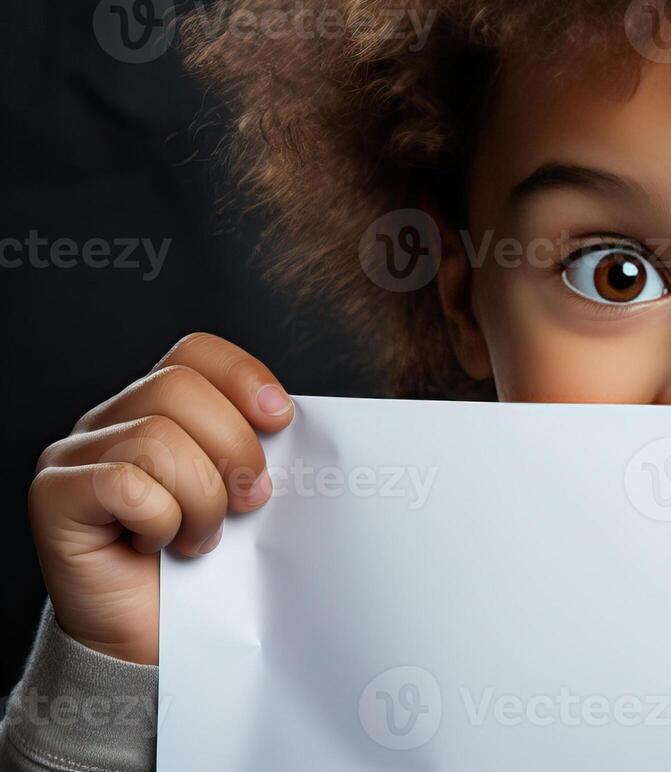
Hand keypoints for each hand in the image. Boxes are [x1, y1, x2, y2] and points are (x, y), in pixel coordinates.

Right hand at [28, 333, 292, 663]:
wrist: (158, 645)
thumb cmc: (207, 569)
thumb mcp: (245, 492)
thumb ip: (258, 447)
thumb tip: (289, 419)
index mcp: (155, 408)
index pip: (195, 354)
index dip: (243, 378)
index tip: (281, 421)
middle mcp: (107, 422)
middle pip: (178, 388)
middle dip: (234, 448)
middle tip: (250, 502)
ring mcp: (73, 457)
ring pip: (156, 438)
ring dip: (200, 498)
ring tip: (200, 537)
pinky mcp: (52, 498)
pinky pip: (123, 483)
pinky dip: (160, 520)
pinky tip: (158, 547)